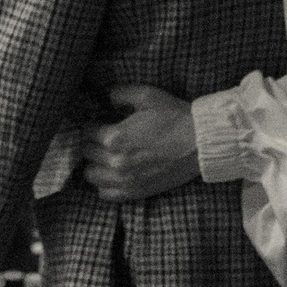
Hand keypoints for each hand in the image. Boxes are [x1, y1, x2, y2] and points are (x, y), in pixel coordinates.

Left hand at [83, 84, 198, 201]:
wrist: (200, 144)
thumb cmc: (175, 117)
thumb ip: (121, 93)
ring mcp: (124, 180)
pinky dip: (104, 184)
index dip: (93, 124)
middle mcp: (115, 161)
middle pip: (87, 152)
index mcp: (115, 137)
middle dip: (93, 142)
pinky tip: (113, 173)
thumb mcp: (147, 96)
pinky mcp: (135, 192)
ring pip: (91, 175)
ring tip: (106, 156)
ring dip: (95, 163)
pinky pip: (105, 193)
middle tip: (104, 137)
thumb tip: (107, 98)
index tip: (101, 122)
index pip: (86, 132)